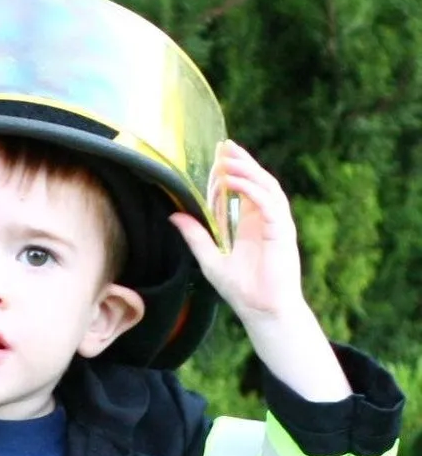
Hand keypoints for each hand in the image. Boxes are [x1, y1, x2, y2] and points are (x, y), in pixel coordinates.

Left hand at [170, 141, 346, 400]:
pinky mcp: (282, 230)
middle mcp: (264, 218)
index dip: (230, 172)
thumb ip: (194, 235)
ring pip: (265, 187)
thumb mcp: (208, 257)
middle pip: (256, 181)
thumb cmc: (240, 288)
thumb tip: (173, 216)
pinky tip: (237, 182)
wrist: (261, 309)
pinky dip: (253, 190)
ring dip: (247, 171)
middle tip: (224, 147)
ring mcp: (275, 222)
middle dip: (240, 162)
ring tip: (228, 159)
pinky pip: (269, 203)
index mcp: (250, 222)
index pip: (241, 189)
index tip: (215, 157)